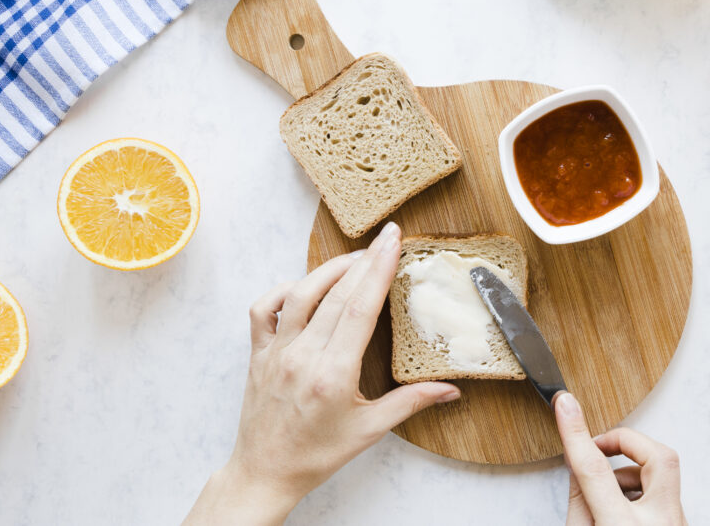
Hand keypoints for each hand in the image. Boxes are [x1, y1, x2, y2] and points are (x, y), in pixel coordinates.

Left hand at [184, 222, 460, 524]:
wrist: (265, 472)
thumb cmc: (316, 455)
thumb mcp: (369, 431)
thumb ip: (411, 402)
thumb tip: (451, 389)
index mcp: (333, 374)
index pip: (360, 309)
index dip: (379, 270)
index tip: (394, 243)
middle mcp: (303, 356)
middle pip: (338, 294)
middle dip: (366, 259)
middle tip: (388, 236)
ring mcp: (276, 351)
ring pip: (302, 293)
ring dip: (331, 268)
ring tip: (357, 255)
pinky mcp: (258, 352)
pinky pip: (264, 308)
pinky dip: (284, 289)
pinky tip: (305, 285)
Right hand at [554, 392, 685, 525]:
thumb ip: (578, 501)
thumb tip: (577, 462)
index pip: (596, 470)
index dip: (576, 434)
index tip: (565, 406)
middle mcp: (660, 524)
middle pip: (658, 457)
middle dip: (626, 440)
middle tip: (600, 446)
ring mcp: (676, 524)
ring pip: (663, 474)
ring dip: (630, 471)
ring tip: (603, 494)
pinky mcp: (681, 524)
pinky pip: (664, 493)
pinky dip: (640, 488)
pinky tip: (622, 506)